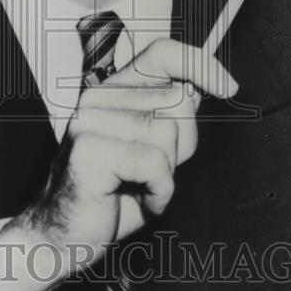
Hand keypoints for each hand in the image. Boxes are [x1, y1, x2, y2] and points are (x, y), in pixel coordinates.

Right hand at [0, 38, 237, 290]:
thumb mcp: (152, 151)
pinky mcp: (89, 149)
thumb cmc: (111, 196)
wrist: (63, 238)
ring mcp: (90, 120)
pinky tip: (136, 199)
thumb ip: (171, 117)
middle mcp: (98, 97)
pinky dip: (159, 192)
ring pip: (169, 133)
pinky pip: (155, 164)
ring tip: (139, 186)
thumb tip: (199, 87)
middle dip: (182, 145)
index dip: (200, 64)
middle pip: (177, 100)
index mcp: (113, 91)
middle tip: (152, 172)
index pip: (162, 53)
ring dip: (167, 173)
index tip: (228, 87)